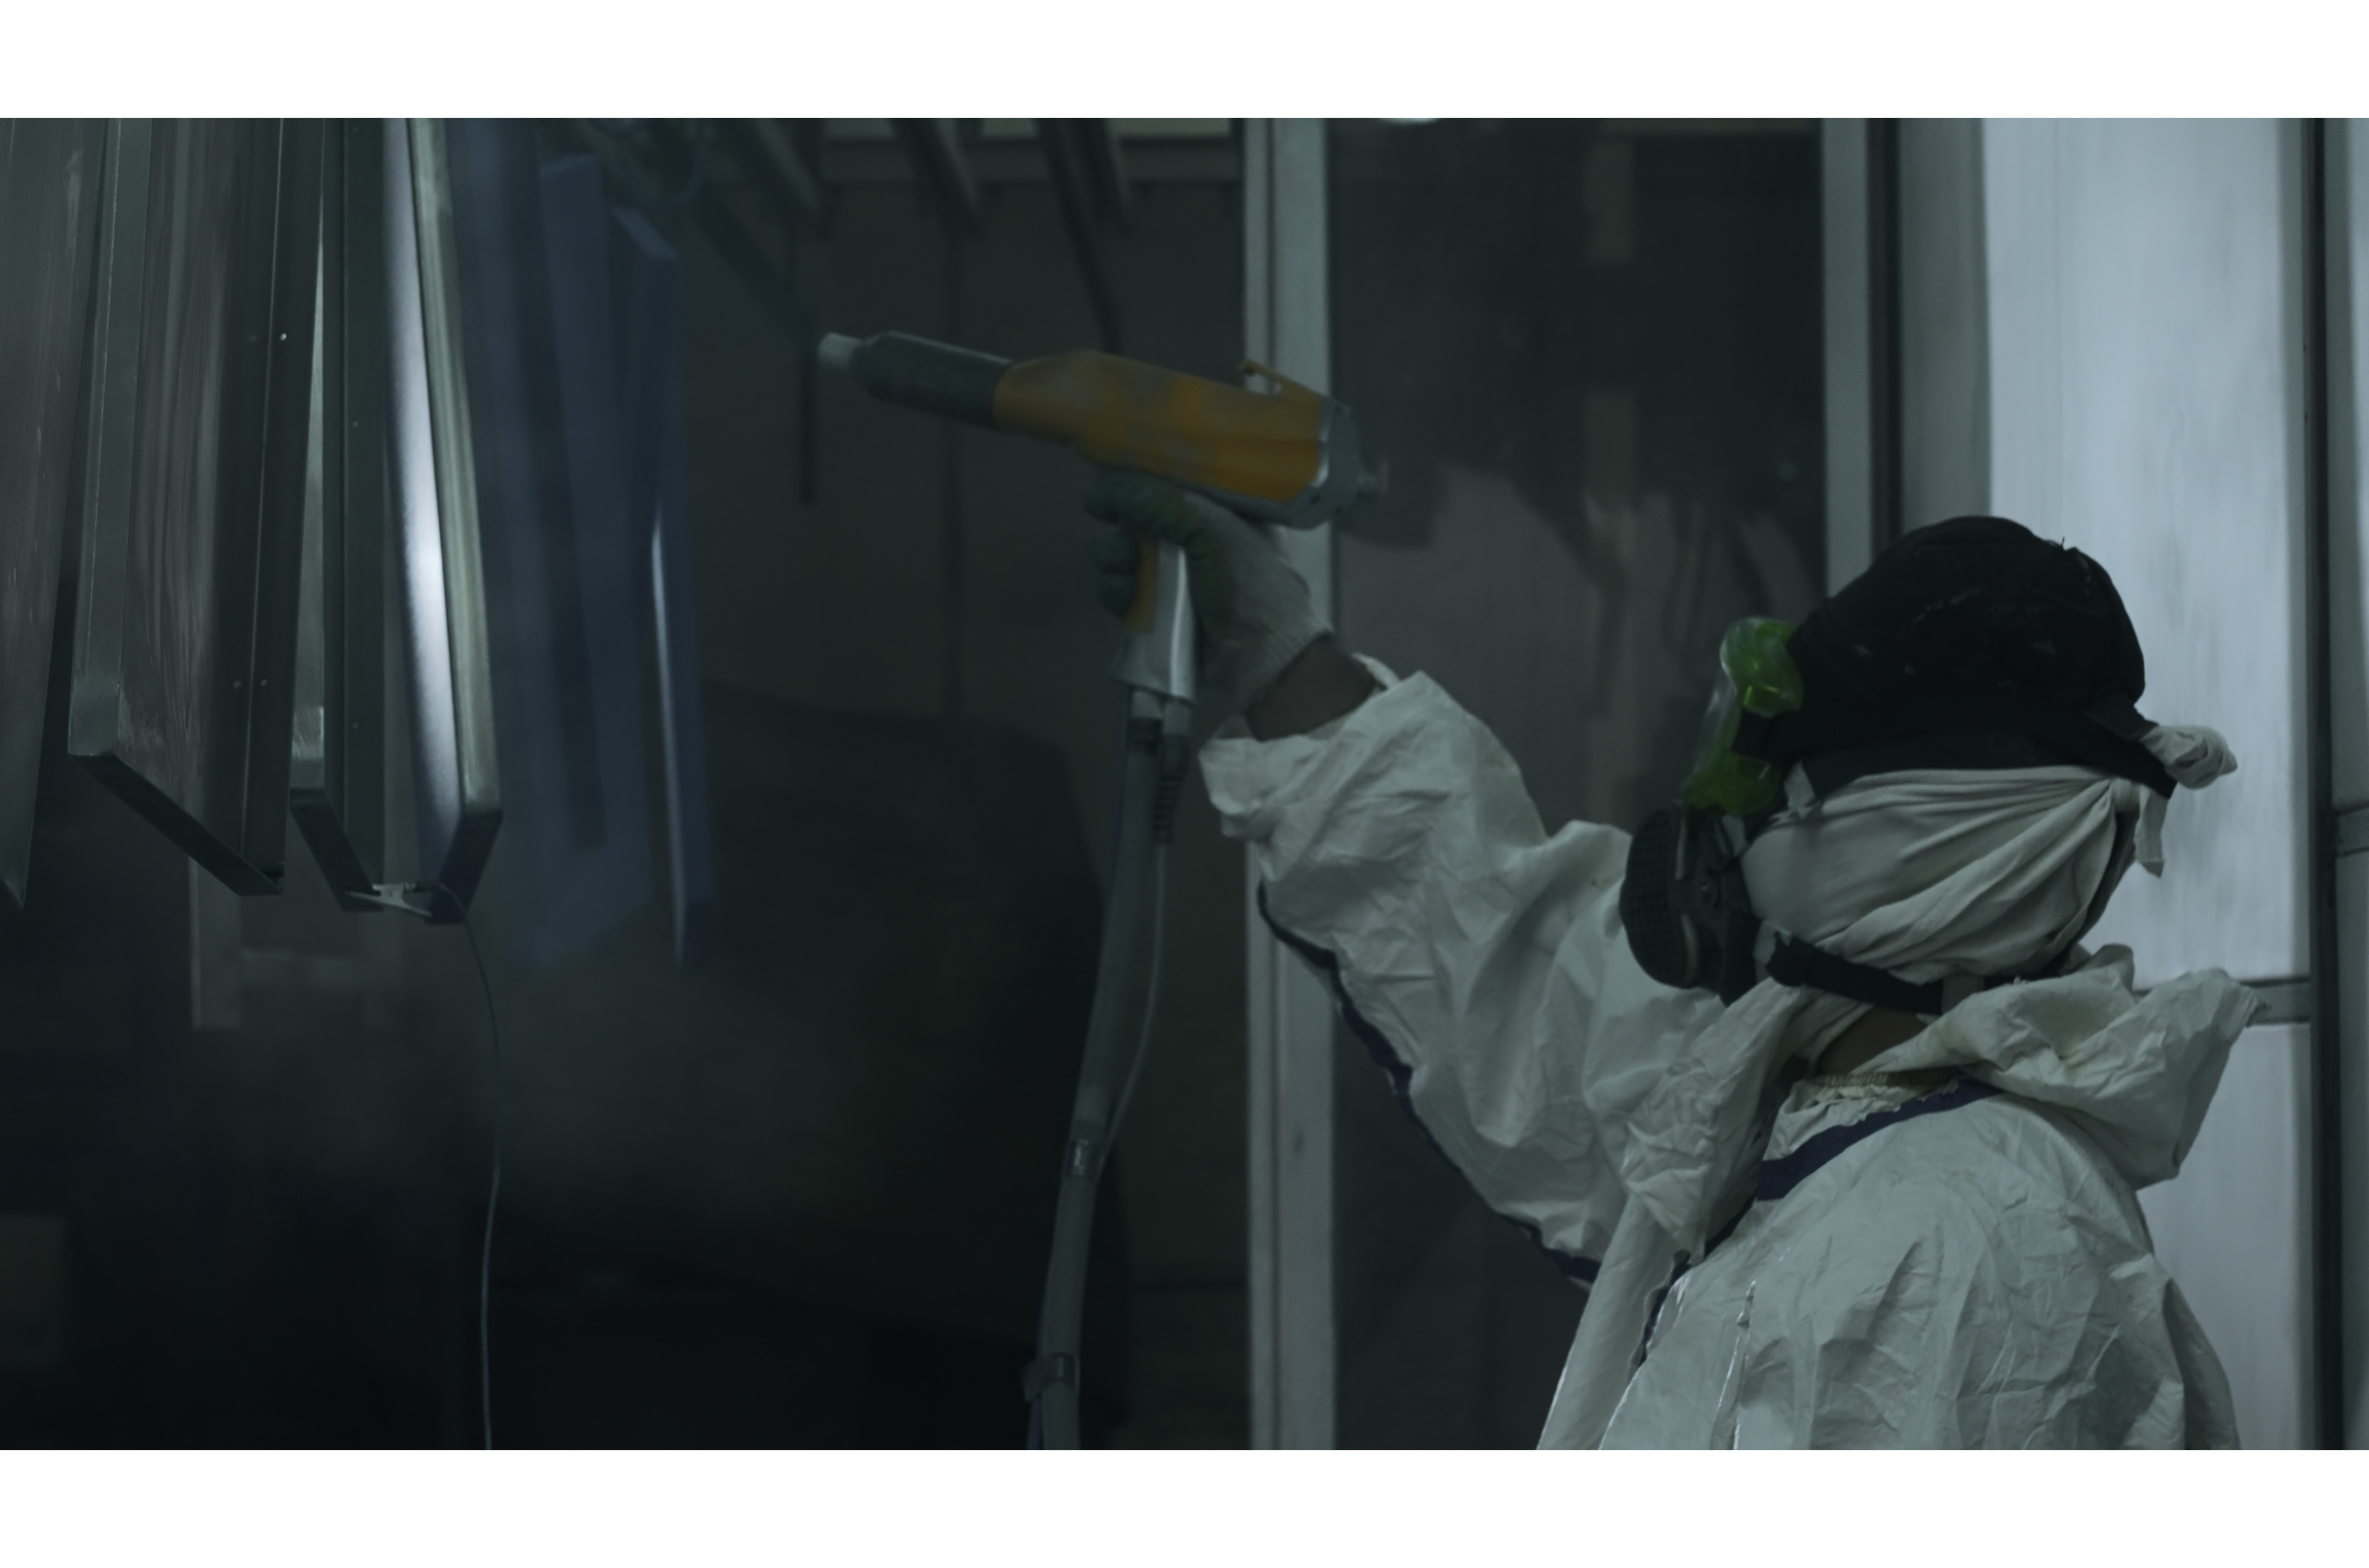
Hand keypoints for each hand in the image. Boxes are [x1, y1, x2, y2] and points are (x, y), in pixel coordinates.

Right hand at [1083, 473, 1330, 719]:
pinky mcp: (1160, 613)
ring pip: (1123, 554)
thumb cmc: (1249, 584)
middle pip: (1139, 518)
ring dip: (1113, 559)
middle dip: (1121, 526)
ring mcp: (1177, 578)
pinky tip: (1124, 598)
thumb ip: (1158, 501)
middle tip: (1124, 539)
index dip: (1137, 483)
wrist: (1262, 658)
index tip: (1110, 488)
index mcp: (1221, 510)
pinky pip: (1122, 592)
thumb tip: (1099, 489)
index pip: (1169, 484)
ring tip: (1124, 571)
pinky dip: (1115, 592)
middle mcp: (1197, 539)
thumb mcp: (1211, 528)